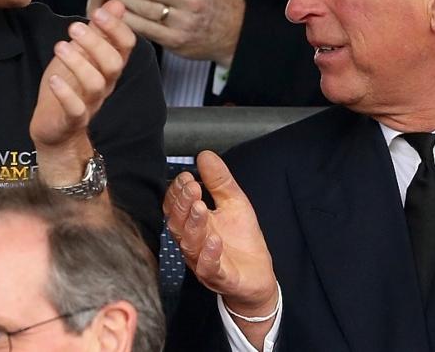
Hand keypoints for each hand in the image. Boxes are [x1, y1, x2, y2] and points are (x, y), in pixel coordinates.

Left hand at [29, 0, 135, 149]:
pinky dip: (65, 93)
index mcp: (109, 66)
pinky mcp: (73, 119)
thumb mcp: (82, 53)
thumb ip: (99, 31)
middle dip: (97, 42)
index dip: (117, 28)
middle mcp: (105, 84)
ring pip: (96, 84)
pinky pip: (76, 108)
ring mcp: (90, 103)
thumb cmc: (70, 87)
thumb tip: (116, 4)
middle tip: (75, 28)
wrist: (56, 129)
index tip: (99, 12)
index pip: (126, 46)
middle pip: (114, 64)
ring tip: (60, 46)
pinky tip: (53, 80)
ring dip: (78, 63)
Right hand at [164, 151, 276, 317]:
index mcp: (193, 225)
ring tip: (201, 207)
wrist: (258, 277)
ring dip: (194, 225)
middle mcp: (193, 244)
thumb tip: (204, 155)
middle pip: (178, 225)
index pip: (176, 207)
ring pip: (190, 245)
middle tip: (192, 187)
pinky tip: (214, 239)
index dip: (178, 193)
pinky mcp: (220, 278)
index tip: (186, 176)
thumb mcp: (235, 203)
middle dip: (183, 205)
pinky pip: (208, 268)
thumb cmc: (242, 241)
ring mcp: (203, 262)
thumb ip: (219, 181)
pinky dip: (209, 254)